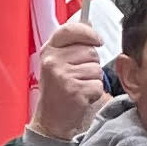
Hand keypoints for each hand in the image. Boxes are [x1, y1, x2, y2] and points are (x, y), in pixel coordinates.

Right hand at [29, 19, 106, 141]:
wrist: (51, 120)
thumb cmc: (58, 90)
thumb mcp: (58, 63)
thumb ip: (71, 45)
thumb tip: (88, 24)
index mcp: (48, 51)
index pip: (70, 30)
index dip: (88, 33)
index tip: (98, 40)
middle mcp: (53, 61)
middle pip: (90, 51)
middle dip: (91, 64)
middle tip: (79, 77)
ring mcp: (62, 76)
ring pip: (96, 69)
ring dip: (93, 79)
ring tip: (79, 87)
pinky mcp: (74, 90)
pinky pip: (98, 84)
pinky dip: (94, 92)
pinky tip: (82, 97)